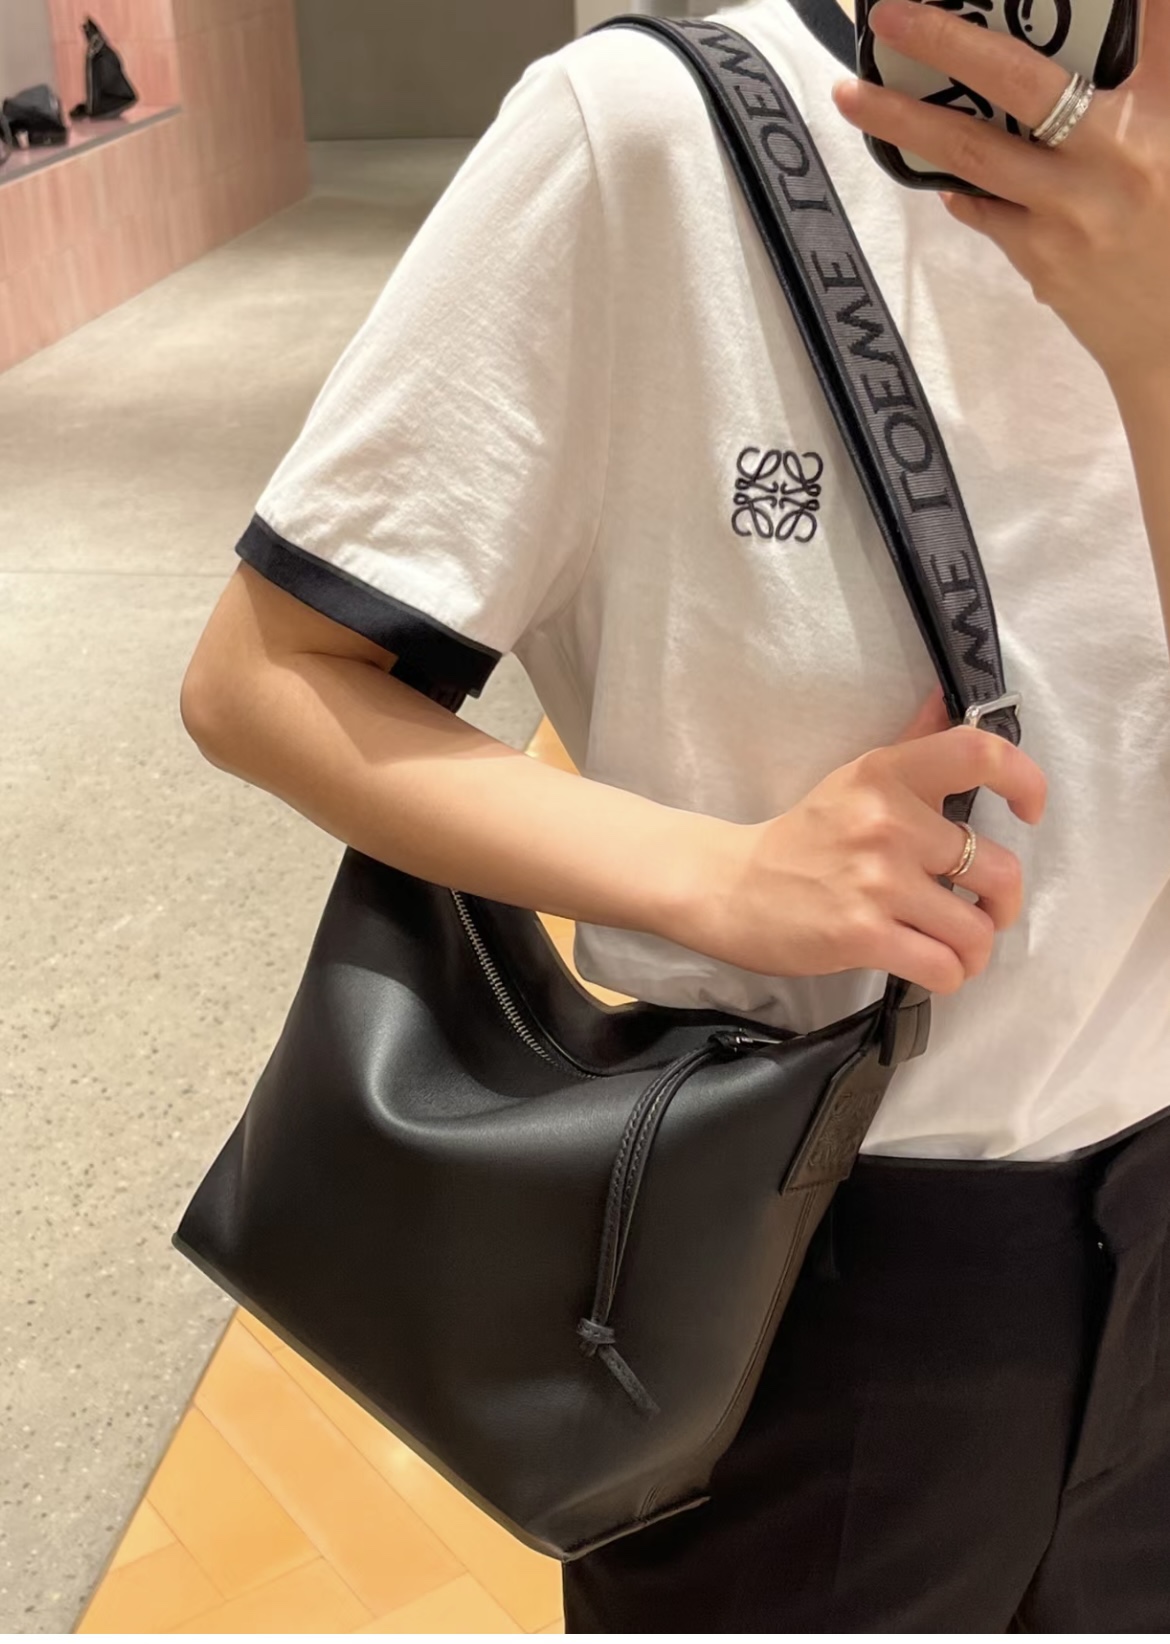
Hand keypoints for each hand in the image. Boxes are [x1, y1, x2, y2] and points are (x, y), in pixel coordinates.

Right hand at [684, 686, 1047, 994]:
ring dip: (974, 950)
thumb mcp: (854, 778)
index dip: (1026, 781)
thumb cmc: (802, 837)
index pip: (980, 753)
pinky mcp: (863, 935)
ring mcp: (876, 881)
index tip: (1029, 811)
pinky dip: (948, 975)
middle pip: (999, 870)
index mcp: (886, 774)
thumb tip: (949, 699)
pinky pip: (944, 968)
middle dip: (1002, 904)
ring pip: (976, 930)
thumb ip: (912, 744)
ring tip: (953, 947)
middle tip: (981, 911)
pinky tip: (930, 966)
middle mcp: (888, 821)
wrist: (730, 887)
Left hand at [831, 0, 1169, 393]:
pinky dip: (959, 184)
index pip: (1147, 31)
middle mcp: (1113, 156)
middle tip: (891, 15)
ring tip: (851, 95)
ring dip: (903, 121)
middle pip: (1018, 83)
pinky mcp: (1038, 258)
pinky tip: (938, 172)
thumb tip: (1105, 55)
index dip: (1113, 6)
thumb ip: (1148, 91)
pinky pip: (982, 208)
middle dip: (949, 41)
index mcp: (1159, 119)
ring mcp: (1067, 212)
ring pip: (972, 152)